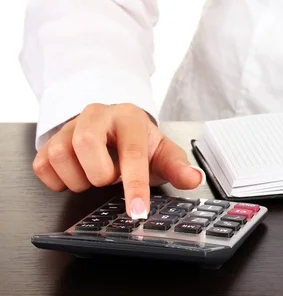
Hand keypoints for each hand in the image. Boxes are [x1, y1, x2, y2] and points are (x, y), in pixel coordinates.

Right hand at [31, 103, 202, 218]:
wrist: (114, 127)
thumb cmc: (139, 142)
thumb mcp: (162, 152)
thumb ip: (178, 167)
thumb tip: (194, 179)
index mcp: (129, 117)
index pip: (131, 152)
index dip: (135, 185)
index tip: (137, 212)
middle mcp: (96, 115)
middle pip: (85, 144)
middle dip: (99, 173)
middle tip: (110, 177)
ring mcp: (69, 126)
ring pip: (60, 155)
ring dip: (79, 179)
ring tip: (95, 175)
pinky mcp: (49, 141)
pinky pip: (42, 166)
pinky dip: (59, 181)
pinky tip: (77, 175)